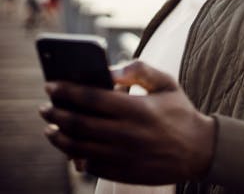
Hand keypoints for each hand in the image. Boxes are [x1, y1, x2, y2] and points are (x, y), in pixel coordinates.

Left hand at [39, 61, 214, 184]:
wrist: (199, 150)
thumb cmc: (180, 112)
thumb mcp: (167, 84)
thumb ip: (140, 70)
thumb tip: (109, 70)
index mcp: (138, 109)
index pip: (92, 98)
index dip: (67, 91)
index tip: (51, 85)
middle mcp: (128, 134)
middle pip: (79, 124)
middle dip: (56, 113)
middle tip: (44, 107)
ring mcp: (124, 156)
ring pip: (78, 148)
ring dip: (58, 137)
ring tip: (51, 128)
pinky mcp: (124, 172)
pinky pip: (90, 166)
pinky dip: (75, 156)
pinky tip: (70, 147)